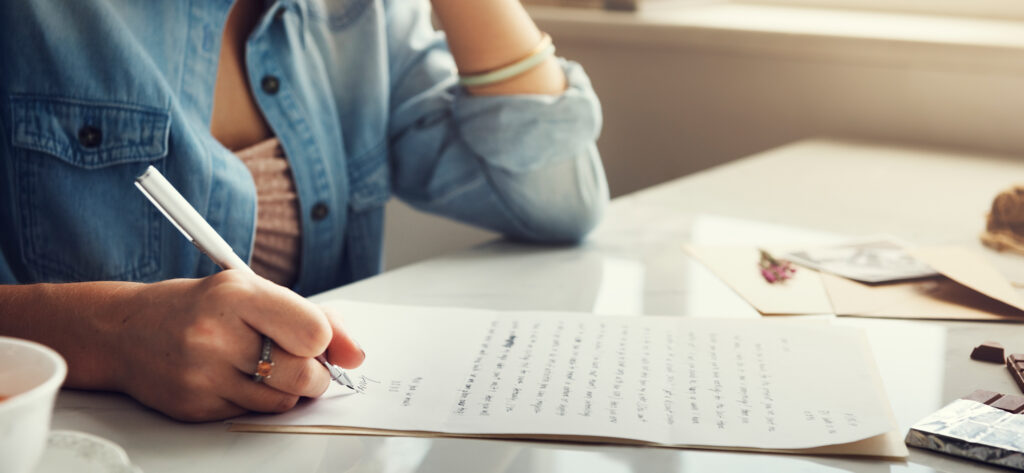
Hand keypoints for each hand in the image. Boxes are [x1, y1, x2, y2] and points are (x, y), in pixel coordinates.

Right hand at [113, 270, 363, 421]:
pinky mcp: (193, 407)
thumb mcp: (251, 291)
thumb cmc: (198, 307)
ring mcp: (201, 375)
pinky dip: (256, 400)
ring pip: (282, 401)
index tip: (315, 340)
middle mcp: (215, 334)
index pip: (312, 331)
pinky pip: (252, 413)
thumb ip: (310, 316)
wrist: (124, 331)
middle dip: (315, 374)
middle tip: (305, 364)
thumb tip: (355, 354)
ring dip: (287, 390)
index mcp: (235, 294)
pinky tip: (235, 378)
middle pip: (302, 375)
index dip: (323, 341)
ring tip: (264, 366)